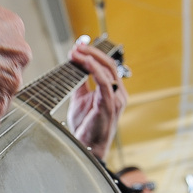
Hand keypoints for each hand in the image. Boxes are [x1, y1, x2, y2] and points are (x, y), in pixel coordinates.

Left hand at [65, 38, 126, 159]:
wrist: (87, 146)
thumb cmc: (86, 126)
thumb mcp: (80, 100)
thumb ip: (80, 84)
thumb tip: (74, 67)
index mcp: (113, 90)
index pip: (106, 65)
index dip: (94, 53)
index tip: (79, 45)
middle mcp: (118, 93)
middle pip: (109, 64)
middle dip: (91, 52)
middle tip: (76, 46)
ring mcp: (116, 99)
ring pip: (108, 70)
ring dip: (91, 58)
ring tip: (76, 52)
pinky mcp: (109, 105)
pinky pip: (104, 82)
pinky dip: (95, 70)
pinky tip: (85, 63)